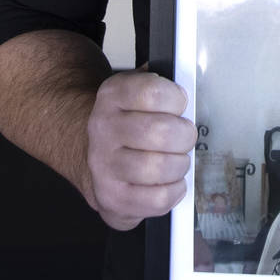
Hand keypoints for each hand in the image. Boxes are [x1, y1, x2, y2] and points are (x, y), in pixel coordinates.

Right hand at [84, 70, 196, 230]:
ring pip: (160, 167)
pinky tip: (170, 182)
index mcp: (112, 95)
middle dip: (184, 136)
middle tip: (184, 137)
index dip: (176, 99)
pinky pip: (157, 199)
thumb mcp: (137, 89)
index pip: (153, 92)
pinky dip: (174, 191)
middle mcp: (102, 129)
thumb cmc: (127, 120)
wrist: (91, 151)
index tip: (180, 104)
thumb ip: (162, 84)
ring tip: (176, 160)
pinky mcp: (111, 198)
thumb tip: (189, 80)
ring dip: (179, 165)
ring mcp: (103, 166)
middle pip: (161, 132)